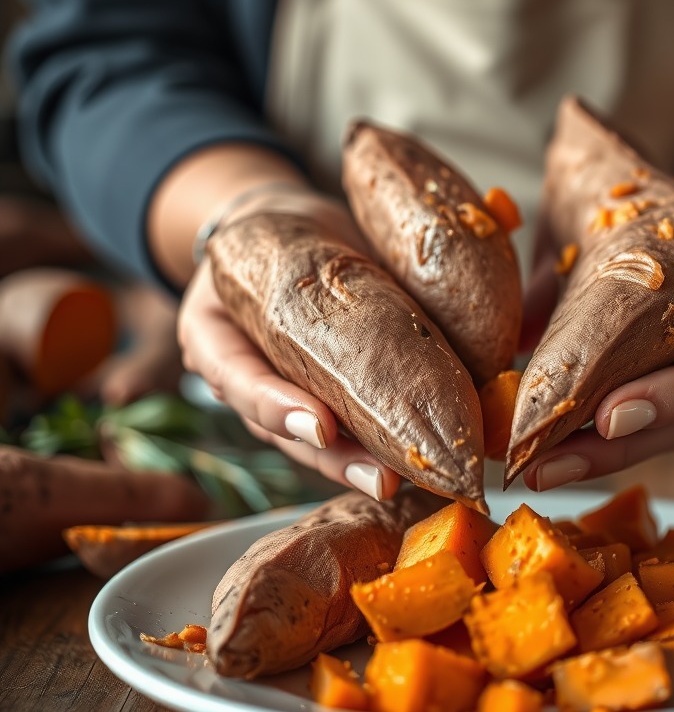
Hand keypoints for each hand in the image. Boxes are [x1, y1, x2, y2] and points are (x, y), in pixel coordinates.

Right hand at [177, 190, 401, 500]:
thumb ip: (300, 264)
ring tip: (402, 480)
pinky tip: (420, 456)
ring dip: (362, 464)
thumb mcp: (268, 237)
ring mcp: (287, 394)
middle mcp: (249, 379)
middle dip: (336, 460)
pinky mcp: (330, 397)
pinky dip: (383, 443)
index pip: (238, 380)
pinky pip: (351, 426)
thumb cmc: (278, 235)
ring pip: (319, 444)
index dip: (278, 408)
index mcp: (215, 339)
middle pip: (287, 432)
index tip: (322, 427)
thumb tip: (380, 273)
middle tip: (381, 479)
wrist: (289, 231)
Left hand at [520, 189, 673, 489]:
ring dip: (597, 458)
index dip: (668, 398)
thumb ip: (603, 259)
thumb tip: (521, 311)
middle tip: (545, 465)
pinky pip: (648, 428)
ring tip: (541, 469)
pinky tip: (553, 454)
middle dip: (610, 451)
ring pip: (661, 436)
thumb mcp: (669, 224)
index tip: (609, 416)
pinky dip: (600, 442)